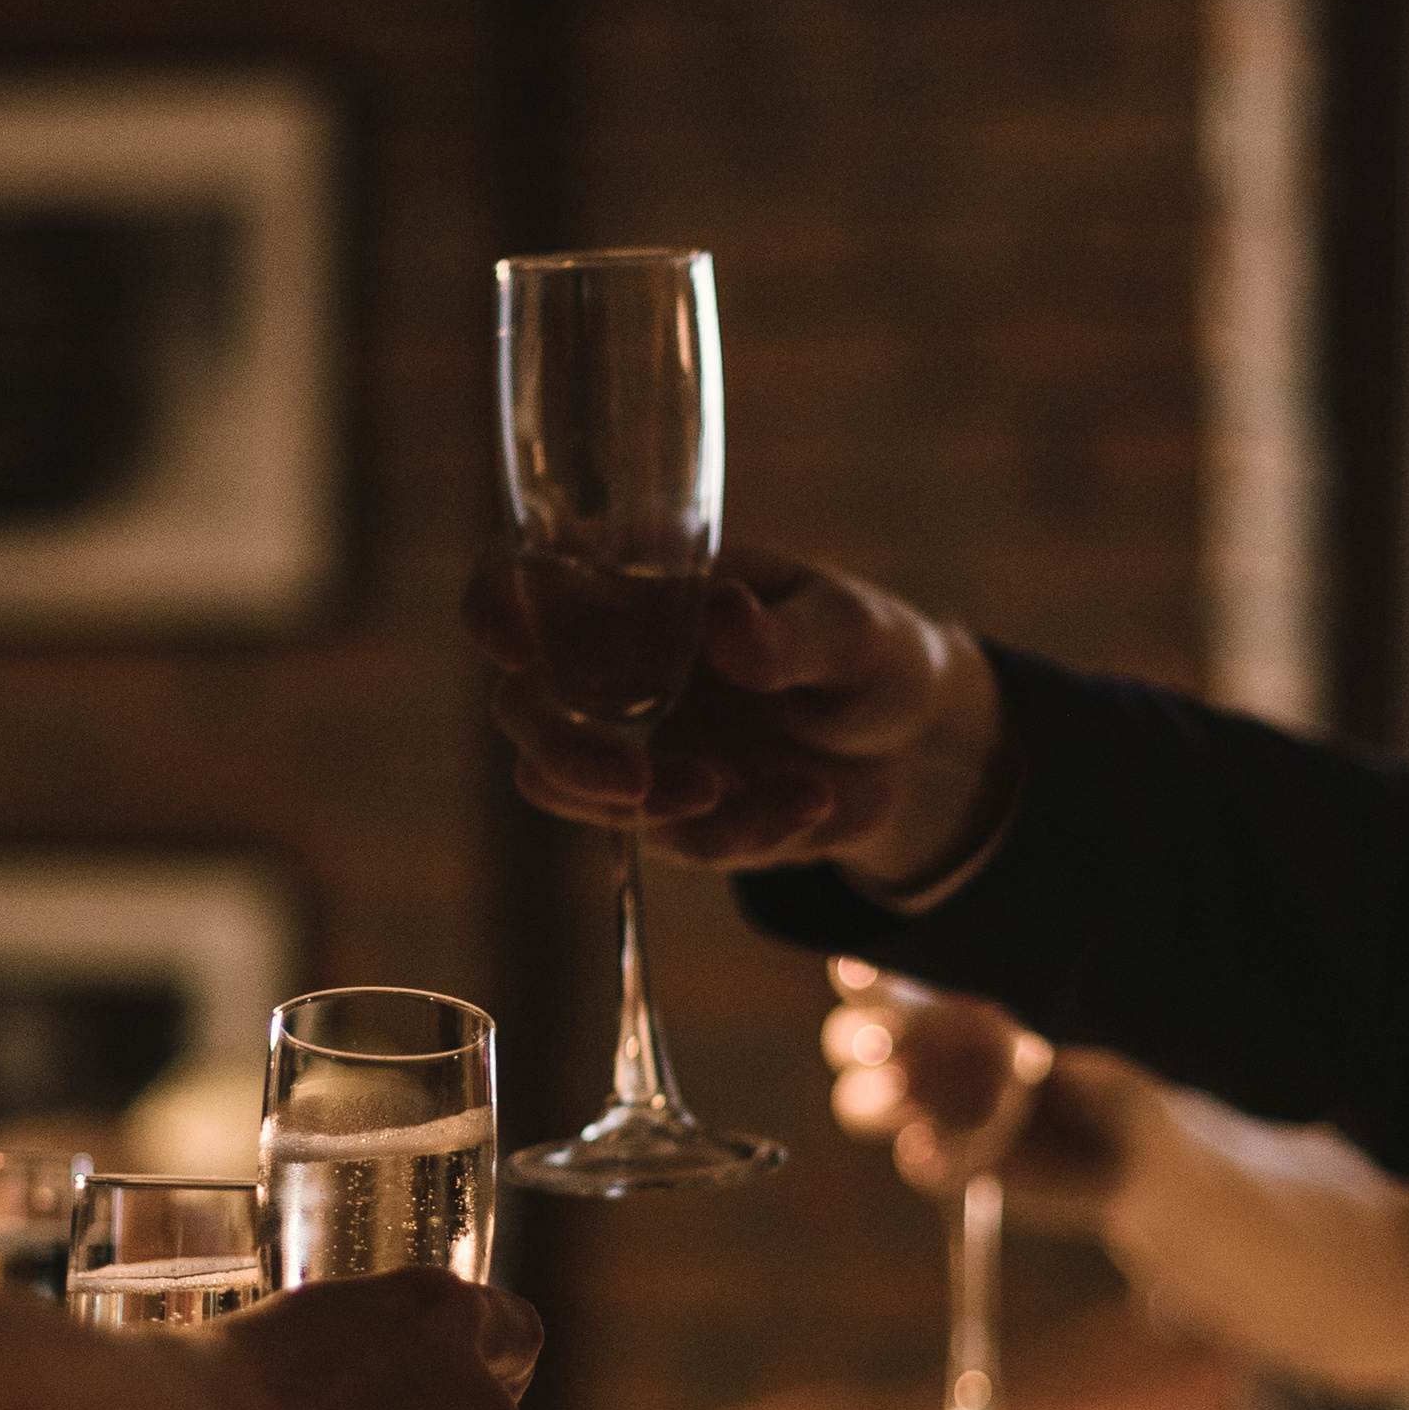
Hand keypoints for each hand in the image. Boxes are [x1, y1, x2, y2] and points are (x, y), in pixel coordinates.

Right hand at [465, 539, 1014, 886]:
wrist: (911, 752)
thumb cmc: (871, 654)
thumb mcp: (854, 631)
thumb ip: (791, 631)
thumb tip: (727, 620)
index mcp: (642, 580)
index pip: (527, 571)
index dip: (497, 599)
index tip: (515, 644)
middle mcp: (612, 658)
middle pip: (523, 703)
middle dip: (569, 754)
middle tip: (641, 784)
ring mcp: (627, 739)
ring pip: (563, 786)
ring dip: (646, 810)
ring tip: (751, 801)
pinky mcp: (659, 808)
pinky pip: (661, 838)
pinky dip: (737, 835)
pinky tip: (808, 804)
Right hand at [821, 978, 1161, 1237]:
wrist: (1147, 1145)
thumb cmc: (1121, 1058)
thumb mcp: (1076, 1018)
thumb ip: (1025, 1007)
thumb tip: (981, 1002)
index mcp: (951, 1001)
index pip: (885, 981)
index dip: (862, 977)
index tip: (859, 972)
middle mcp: (931, 1053)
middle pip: (849, 1039)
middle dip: (856, 1039)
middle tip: (882, 1047)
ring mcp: (935, 1112)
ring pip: (861, 1103)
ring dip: (873, 1099)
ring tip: (904, 1095)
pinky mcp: (953, 1166)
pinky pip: (916, 1162)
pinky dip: (921, 1158)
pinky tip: (937, 1149)